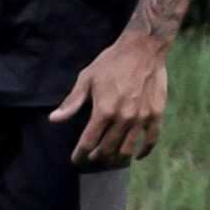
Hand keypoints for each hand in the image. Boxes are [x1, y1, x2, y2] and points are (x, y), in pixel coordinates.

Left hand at [53, 29, 167, 167]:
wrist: (143, 49)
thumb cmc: (111, 62)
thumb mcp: (87, 78)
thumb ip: (72, 102)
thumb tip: (54, 119)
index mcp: (103, 111)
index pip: (88, 142)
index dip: (80, 154)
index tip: (76, 160)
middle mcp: (122, 119)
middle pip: (107, 149)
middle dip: (97, 156)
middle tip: (93, 157)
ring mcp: (141, 118)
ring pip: (127, 148)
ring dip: (117, 157)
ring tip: (111, 157)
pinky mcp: (155, 114)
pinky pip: (151, 140)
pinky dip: (143, 151)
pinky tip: (137, 156)